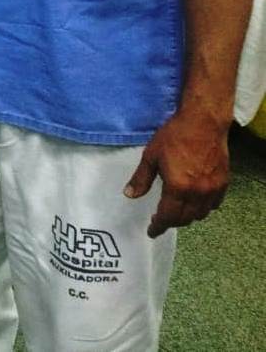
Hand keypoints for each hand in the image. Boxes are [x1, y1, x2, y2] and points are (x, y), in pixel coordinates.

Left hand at [124, 109, 230, 237]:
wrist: (203, 122)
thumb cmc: (174, 136)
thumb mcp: (151, 156)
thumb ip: (141, 178)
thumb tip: (130, 195)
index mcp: (178, 188)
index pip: (168, 216)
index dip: (159, 226)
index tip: (152, 231)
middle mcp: (197, 193)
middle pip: (185, 219)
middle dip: (171, 222)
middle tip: (161, 219)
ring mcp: (213, 189)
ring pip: (201, 214)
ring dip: (187, 216)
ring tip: (176, 211)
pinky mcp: (223, 182)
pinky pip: (214, 204)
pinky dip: (203, 208)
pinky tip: (195, 201)